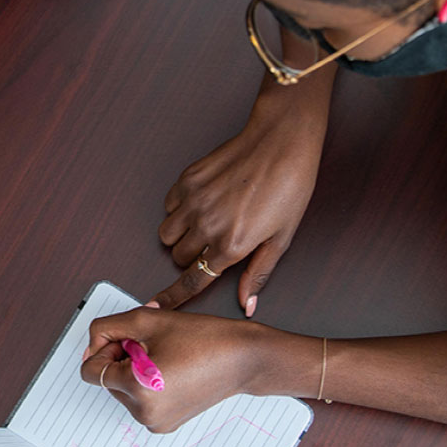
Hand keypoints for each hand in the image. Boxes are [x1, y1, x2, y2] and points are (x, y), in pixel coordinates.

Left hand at [79, 305, 288, 432]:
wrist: (243, 358)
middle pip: (107, 381)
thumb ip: (106, 328)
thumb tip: (91, 343)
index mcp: (138, 388)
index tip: (126, 339)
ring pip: (123, 391)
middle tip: (154, 345)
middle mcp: (144, 413)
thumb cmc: (204, 338)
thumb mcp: (147, 319)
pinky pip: (140, 401)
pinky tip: (171, 371)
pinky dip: (146, 385)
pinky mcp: (165, 425)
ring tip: (166, 358)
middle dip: (121, 359)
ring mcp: (155, 422)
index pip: (90, 371)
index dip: (103, 349)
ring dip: (133, 371)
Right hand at [156, 96, 328, 312]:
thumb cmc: (289, 186)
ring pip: (167, 234)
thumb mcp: (281, 237)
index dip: (173, 297)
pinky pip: (168, 206)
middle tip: (213, 243)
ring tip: (205, 223)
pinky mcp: (187, 179)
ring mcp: (193, 200)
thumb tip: (247, 303)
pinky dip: (179, 209)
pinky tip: (203, 201)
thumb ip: (259, 273)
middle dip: (192, 257)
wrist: (281, 141)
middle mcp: (207, 225)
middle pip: (179, 258)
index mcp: (231, 245)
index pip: (193, 281)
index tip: (157, 305)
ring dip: (181, 235)